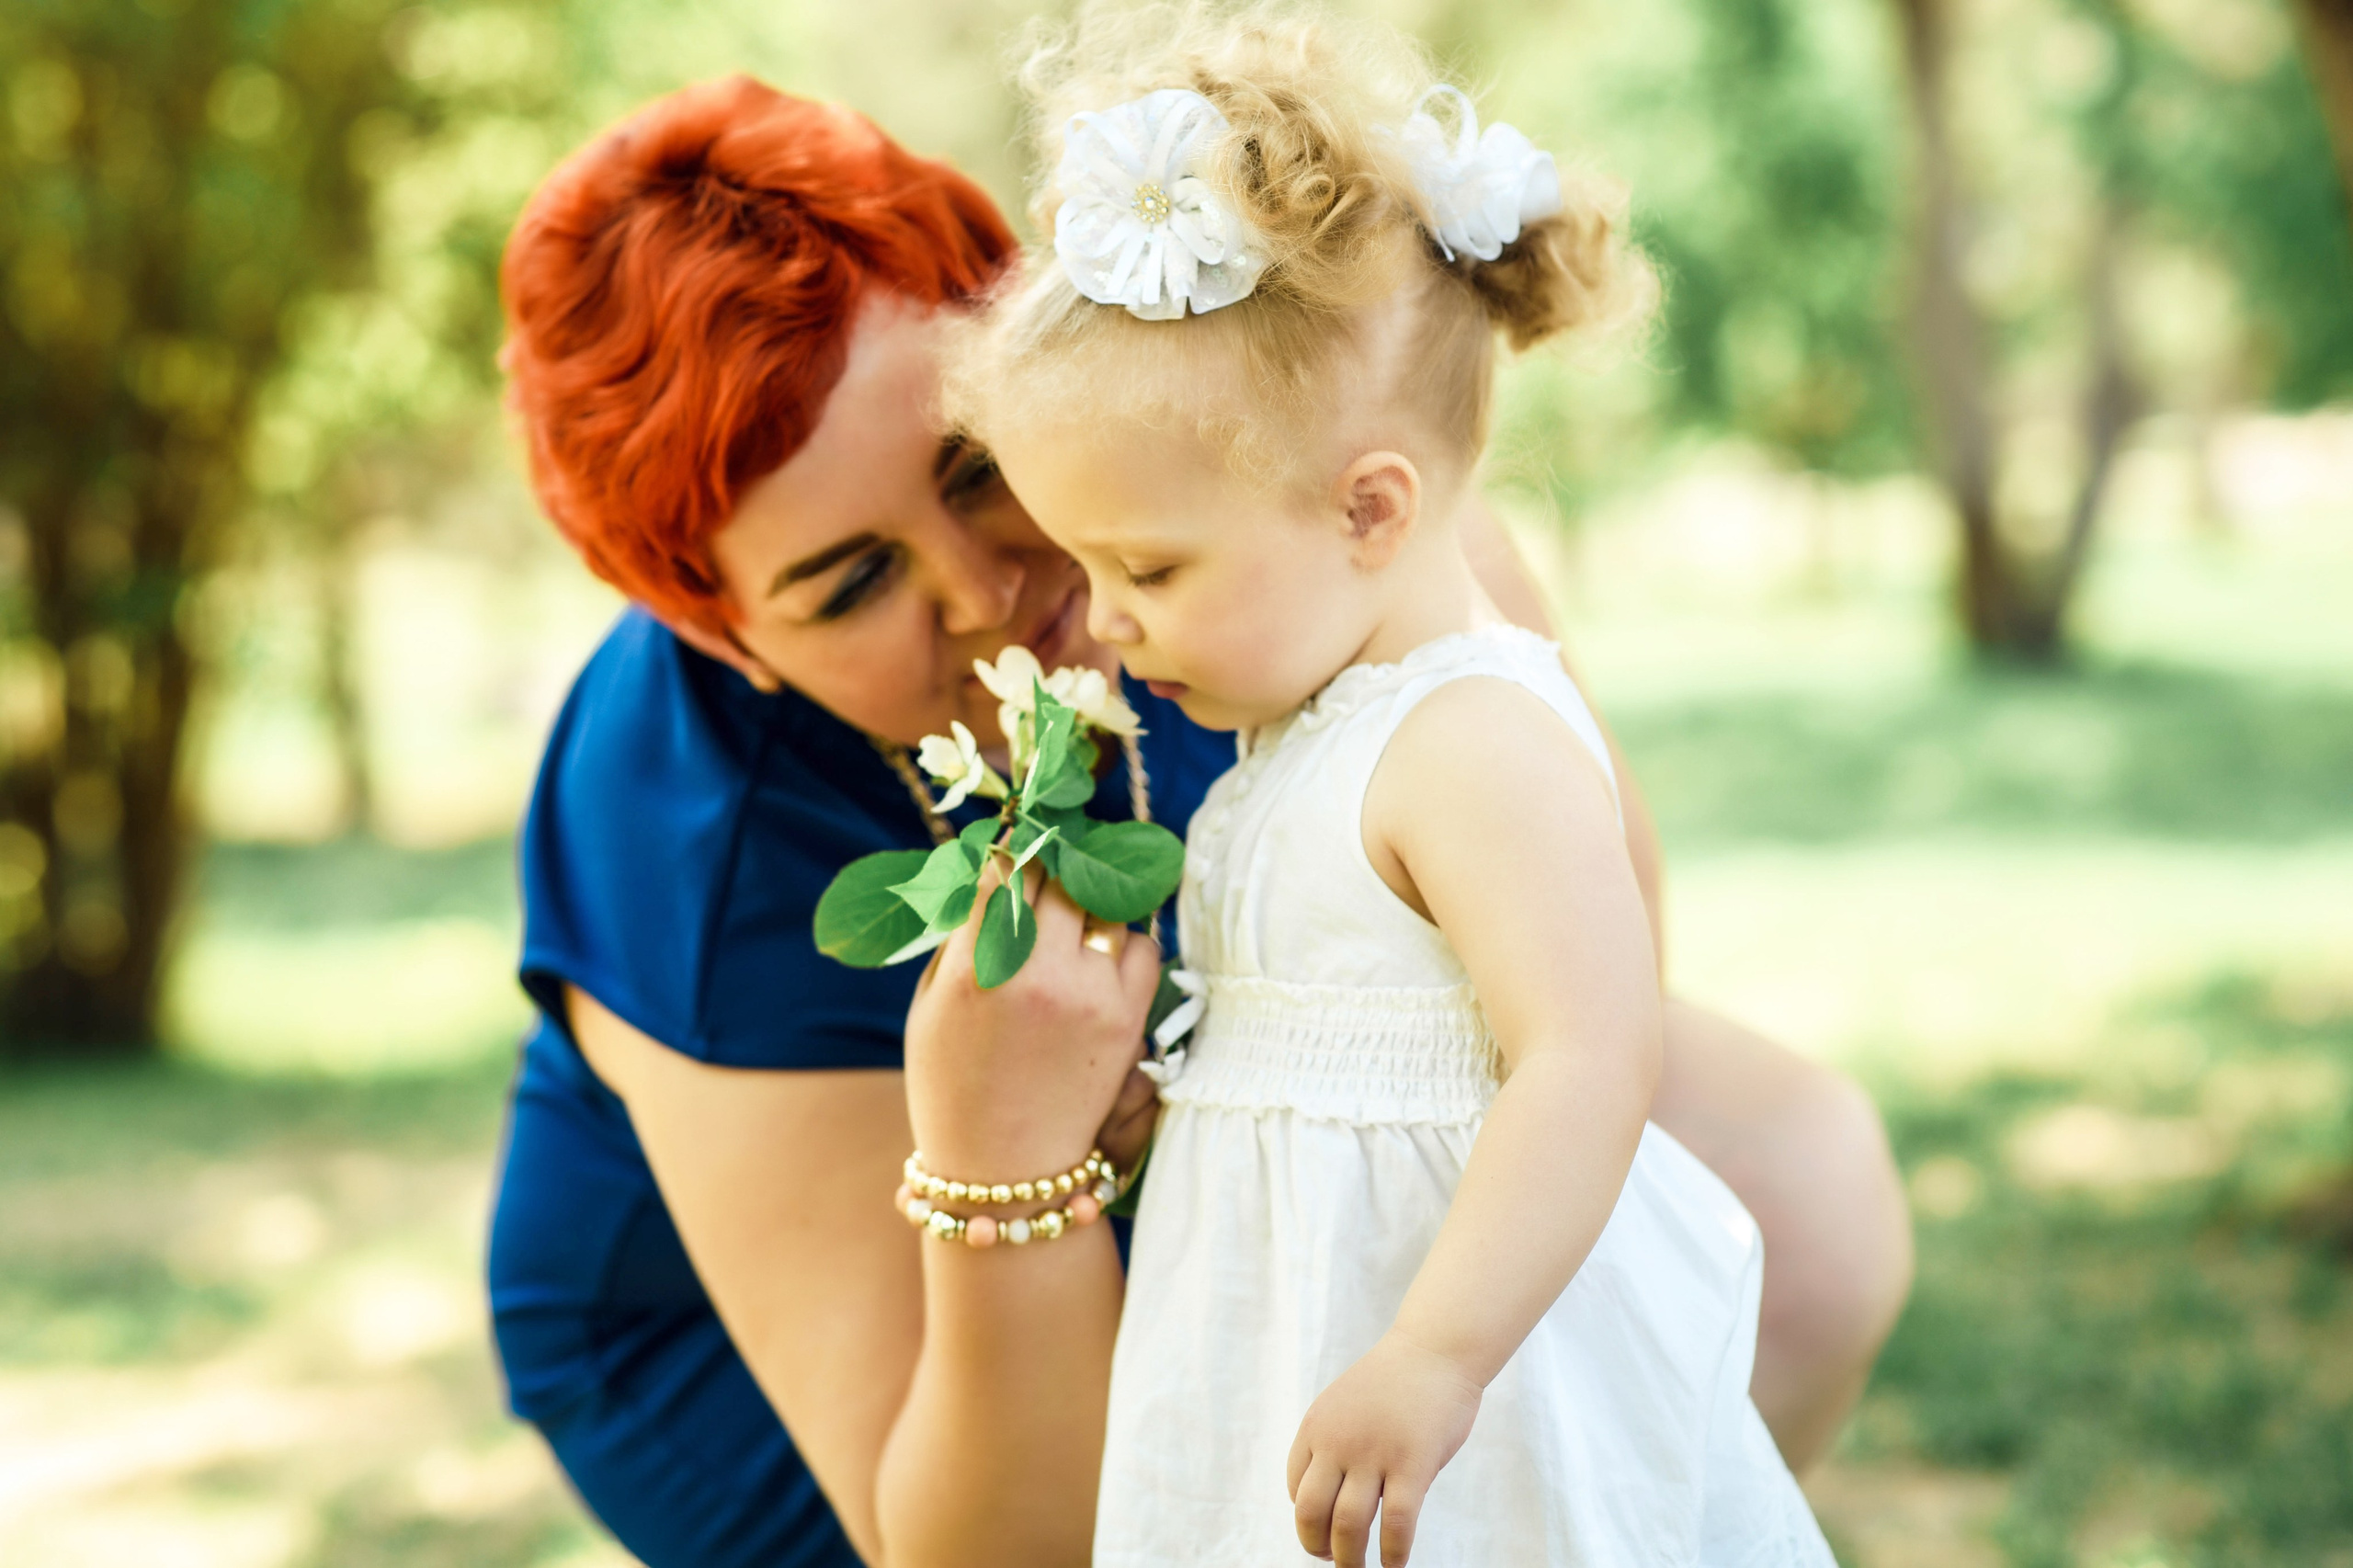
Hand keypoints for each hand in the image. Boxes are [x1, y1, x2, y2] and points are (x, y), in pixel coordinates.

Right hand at [903, 857, 1161, 1176]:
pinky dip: (1125, 941)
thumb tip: (993, 866)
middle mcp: (1034, 971)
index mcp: (975, 963)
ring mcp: (1087, 993)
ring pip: (1104, 903)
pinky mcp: (1127, 1019)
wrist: (1002, 1171)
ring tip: (1079, 908)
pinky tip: (1103, 954)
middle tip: (1059, 853)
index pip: (1007, 864)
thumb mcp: (931, 1002)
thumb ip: (961, 931)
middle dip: (1056, 858)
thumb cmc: (953, 1081)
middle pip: (1059, 872)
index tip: (1023, 832)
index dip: (1017, 841)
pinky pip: (1142, 946)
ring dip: (1091, 897)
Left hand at [1286, 1332, 1482, 1567]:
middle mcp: (1338, 1442)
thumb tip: (1338, 1502)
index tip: (1323, 1529)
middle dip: (1316, 1546)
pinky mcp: (1413, 1463)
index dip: (1307, 1517)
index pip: (1296, 1487)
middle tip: (1332, 1559)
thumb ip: (1338, 1446)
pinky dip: (1393, 1553)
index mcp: (1317, 1426)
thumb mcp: (1347, 1406)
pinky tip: (1394, 1565)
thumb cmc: (1396, 1382)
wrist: (1435, 1349)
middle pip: (1310, 1513)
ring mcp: (1374, 1453)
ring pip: (1348, 1526)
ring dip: (1350, 1560)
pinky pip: (1397, 1523)